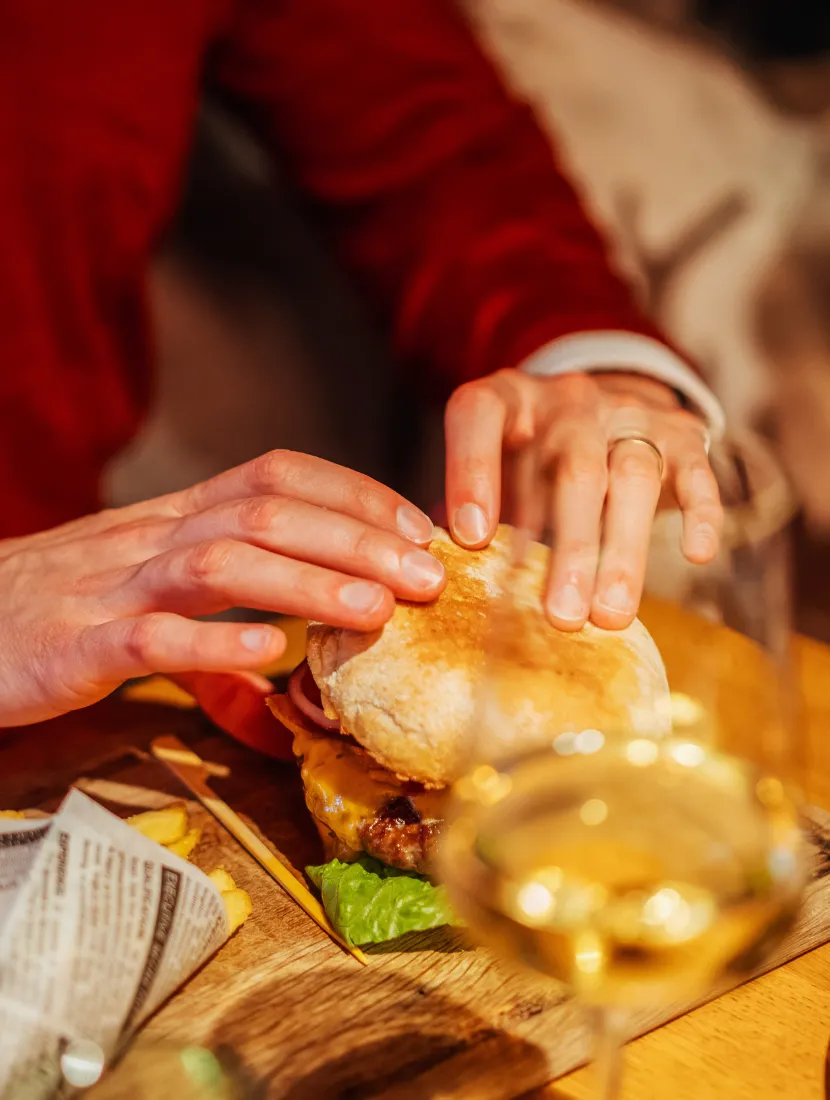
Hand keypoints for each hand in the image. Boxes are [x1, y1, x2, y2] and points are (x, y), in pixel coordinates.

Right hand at [0, 451, 443, 727]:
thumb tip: (286, 673)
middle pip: (264, 514)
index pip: (274, 475)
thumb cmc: (56, 612)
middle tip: (428, 575)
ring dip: (307, 583)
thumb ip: (216, 623)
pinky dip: (217, 643)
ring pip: (219, 562)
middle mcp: (149, 538)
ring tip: (377, 610)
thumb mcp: (141, 598)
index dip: (352, 493)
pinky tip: (273, 655)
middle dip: (356, 539)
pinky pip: (153, 638)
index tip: (416, 527)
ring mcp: (111, 588)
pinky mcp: (76, 646)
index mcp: (172, 517)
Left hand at [444, 370, 721, 630]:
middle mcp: (570, 400)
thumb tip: (440, 579)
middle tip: (562, 616)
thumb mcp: (493, 468)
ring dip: (622, 551)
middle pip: (575, 469)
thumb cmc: (529, 456)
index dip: (471, 472)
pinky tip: (697, 555)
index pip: (480, 415)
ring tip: (609, 616)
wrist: (601, 407)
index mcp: (508, 398)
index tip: (471, 540)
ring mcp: (629, 414)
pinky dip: (701, 512)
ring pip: (633, 476)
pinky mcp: (680, 435)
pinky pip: (697, 470)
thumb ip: (473, 512)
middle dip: (570, 549)